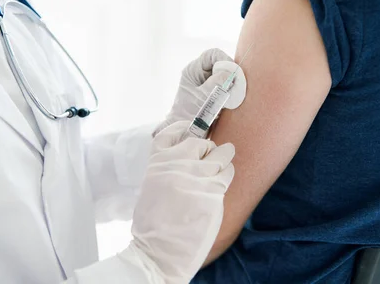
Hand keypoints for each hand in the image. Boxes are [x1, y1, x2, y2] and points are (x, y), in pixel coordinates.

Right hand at [65, 121, 234, 283]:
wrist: (159, 251)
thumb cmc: (154, 223)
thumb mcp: (152, 186)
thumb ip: (167, 168)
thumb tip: (185, 156)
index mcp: (157, 163)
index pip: (171, 133)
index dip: (183, 128)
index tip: (191, 129)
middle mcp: (176, 165)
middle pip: (200, 143)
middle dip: (207, 148)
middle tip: (209, 156)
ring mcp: (196, 176)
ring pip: (219, 155)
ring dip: (222, 158)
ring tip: (222, 162)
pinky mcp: (213, 191)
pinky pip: (227, 172)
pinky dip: (228, 172)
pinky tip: (224, 176)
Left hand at [153, 49, 246, 136]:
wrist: (185, 133)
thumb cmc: (188, 115)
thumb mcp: (202, 98)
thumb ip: (216, 83)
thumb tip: (231, 73)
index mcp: (193, 71)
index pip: (212, 55)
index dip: (224, 59)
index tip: (232, 72)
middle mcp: (201, 75)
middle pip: (221, 64)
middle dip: (230, 72)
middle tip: (235, 84)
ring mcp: (208, 84)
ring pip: (226, 75)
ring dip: (232, 83)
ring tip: (233, 93)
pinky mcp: (215, 94)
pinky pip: (228, 87)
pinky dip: (232, 91)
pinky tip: (232, 99)